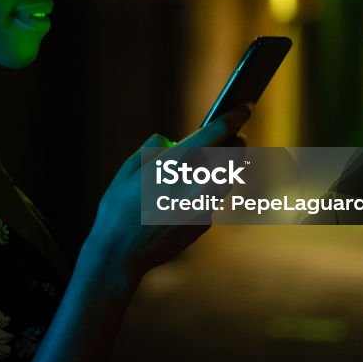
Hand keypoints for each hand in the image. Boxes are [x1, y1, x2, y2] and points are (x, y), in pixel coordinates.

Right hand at [85, 104, 251, 283]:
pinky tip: (188, 195)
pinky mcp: (204, 223)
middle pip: (233, 155)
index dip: (233, 117)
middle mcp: (195, 183)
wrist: (121, 254)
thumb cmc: (118, 210)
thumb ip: (150, 151)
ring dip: (223, 166)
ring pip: (226, 177)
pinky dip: (207, 191)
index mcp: (175, 164)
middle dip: (237, 142)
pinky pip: (212, 199)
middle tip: (235, 135)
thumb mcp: (127, 171)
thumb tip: (169, 142)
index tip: (244, 106)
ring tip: (207, 164)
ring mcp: (203, 205)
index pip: (215, 133)